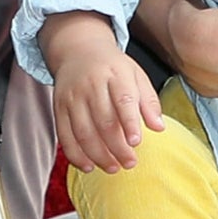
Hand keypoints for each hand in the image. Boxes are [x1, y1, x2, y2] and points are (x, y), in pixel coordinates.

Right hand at [42, 13, 163, 172]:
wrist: (78, 51)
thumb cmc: (113, 67)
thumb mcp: (136, 75)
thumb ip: (149, 101)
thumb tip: (159, 127)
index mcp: (115, 74)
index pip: (123, 100)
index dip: (130, 123)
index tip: (136, 142)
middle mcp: (91, 85)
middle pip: (103, 121)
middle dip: (117, 147)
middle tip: (130, 163)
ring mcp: (73, 97)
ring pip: (83, 132)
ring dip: (98, 155)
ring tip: (113, 168)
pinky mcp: (59, 108)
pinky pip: (65, 136)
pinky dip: (76, 155)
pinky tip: (89, 166)